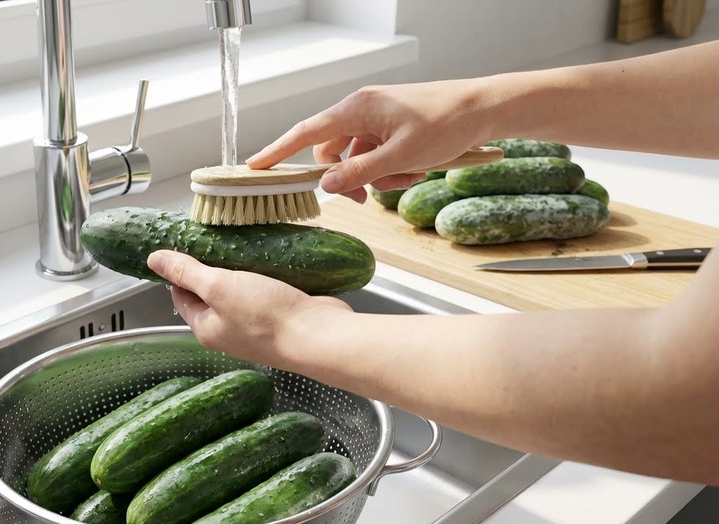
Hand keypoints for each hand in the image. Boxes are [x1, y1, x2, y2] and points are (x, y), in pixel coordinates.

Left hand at [146, 250, 353, 369]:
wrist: (319, 336)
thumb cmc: (267, 318)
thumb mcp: (218, 286)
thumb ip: (186, 271)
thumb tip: (153, 259)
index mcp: (206, 328)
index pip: (181, 295)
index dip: (181, 269)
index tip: (188, 244)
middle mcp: (228, 331)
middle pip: (211, 293)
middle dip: (213, 266)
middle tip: (218, 239)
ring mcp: (256, 325)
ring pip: (240, 290)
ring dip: (240, 268)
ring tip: (243, 245)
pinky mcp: (280, 316)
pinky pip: (265, 291)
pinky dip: (264, 275)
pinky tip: (270, 259)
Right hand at [246, 81, 495, 202]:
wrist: (485, 108)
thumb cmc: (446, 123)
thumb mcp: (401, 157)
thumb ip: (360, 173)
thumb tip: (326, 186)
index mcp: (357, 109)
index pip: (306, 132)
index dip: (278, 151)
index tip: (255, 166)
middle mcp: (361, 109)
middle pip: (331, 151)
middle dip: (346, 178)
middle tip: (363, 199)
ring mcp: (377, 117)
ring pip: (355, 156)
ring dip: (373, 176)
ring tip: (405, 179)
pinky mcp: (391, 125)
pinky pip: (375, 153)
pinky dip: (388, 169)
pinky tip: (413, 171)